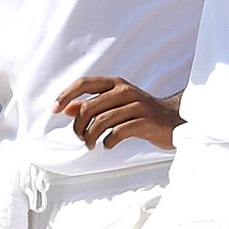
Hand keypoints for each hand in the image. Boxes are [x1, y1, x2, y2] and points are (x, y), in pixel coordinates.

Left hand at [54, 75, 183, 149]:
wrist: (175, 120)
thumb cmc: (140, 113)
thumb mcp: (116, 104)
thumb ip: (92, 104)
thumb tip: (66, 108)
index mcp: (116, 83)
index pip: (84, 83)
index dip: (66, 95)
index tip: (54, 110)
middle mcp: (125, 91)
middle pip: (88, 107)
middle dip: (78, 126)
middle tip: (80, 137)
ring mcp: (136, 105)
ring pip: (101, 121)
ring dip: (90, 137)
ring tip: (91, 144)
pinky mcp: (144, 122)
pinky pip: (117, 132)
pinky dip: (108, 142)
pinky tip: (108, 144)